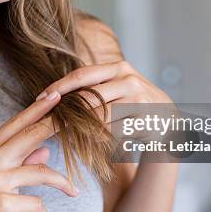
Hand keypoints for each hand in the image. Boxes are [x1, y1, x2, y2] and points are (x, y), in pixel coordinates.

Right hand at [0, 91, 78, 211]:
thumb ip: (17, 163)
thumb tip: (45, 151)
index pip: (16, 124)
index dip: (38, 108)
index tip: (56, 94)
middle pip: (31, 135)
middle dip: (58, 124)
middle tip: (81, 117)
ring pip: (41, 172)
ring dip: (62, 183)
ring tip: (73, 191)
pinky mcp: (2, 203)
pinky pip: (36, 203)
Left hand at [35, 60, 177, 142]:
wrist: (171, 124)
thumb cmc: (135, 107)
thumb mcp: (118, 89)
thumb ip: (94, 89)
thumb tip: (52, 96)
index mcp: (118, 68)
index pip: (82, 75)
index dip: (59, 87)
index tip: (39, 98)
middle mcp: (129, 80)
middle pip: (88, 97)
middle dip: (65, 111)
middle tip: (46, 122)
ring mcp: (139, 99)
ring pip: (99, 117)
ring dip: (79, 128)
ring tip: (62, 135)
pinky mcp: (145, 119)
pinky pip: (113, 131)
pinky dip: (98, 139)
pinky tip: (89, 143)